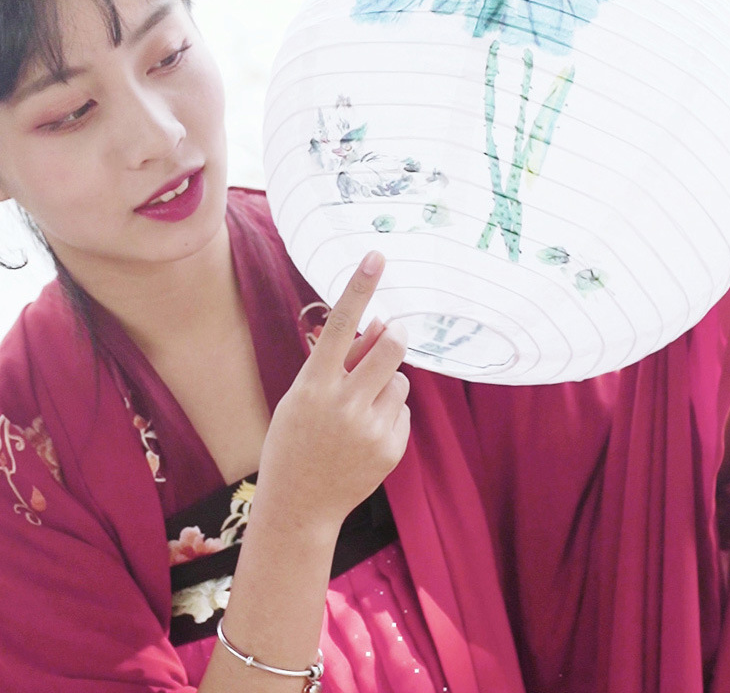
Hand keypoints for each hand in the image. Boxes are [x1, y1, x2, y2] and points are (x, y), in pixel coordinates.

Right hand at [256, 251, 409, 533]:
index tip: (376, 256)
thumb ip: (341, 362)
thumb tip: (384, 324)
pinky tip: (365, 436)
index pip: (340, 325)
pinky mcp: (390, 448)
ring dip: (387, 383)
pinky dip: (389, 413)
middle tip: (392, 335)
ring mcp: (369, 429)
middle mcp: (343, 404)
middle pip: (392, 347)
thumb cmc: (294, 441)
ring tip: (361, 410)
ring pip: (400, 380)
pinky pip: (402, 411)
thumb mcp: (302, 396)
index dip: (359, 288)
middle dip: (395, 336)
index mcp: (313, 385)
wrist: (298, 506)